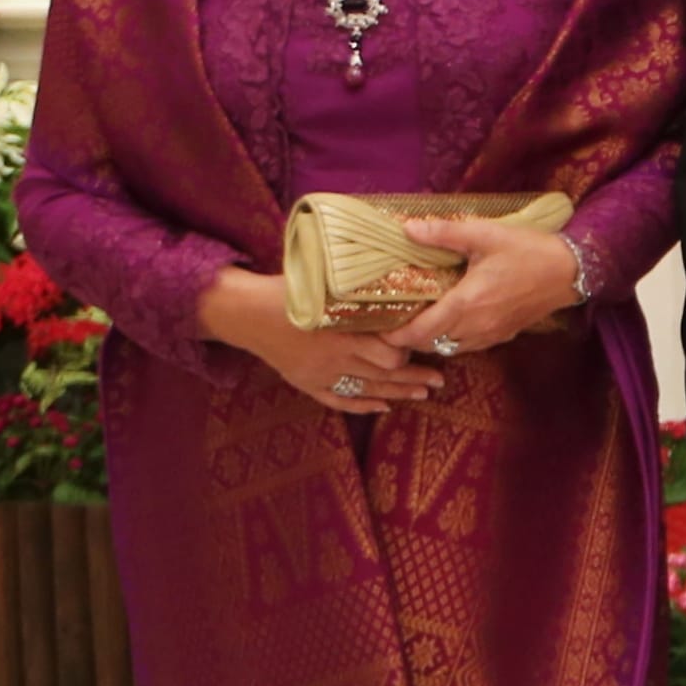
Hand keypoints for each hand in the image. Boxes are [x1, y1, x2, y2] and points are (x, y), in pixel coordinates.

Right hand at [198, 267, 441, 411]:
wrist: (246, 313)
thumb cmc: (287, 292)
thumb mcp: (324, 286)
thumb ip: (357, 292)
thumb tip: (395, 279)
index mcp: (340, 334)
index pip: (387, 354)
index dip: (408, 352)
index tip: (422, 343)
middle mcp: (333, 360)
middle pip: (384, 376)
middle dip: (415, 377)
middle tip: (439, 379)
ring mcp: (319, 375)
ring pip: (367, 391)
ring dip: (398, 393)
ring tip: (423, 394)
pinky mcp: (306, 384)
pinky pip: (339, 401)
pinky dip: (363, 405)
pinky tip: (383, 407)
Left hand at [396, 214, 584, 356]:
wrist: (571, 270)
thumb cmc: (528, 250)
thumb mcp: (485, 234)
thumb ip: (444, 233)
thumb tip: (407, 228)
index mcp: (466, 303)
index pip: (420, 332)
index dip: (395, 336)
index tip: (378, 330)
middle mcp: (475, 326)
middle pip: (430, 344)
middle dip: (408, 340)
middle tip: (393, 324)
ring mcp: (491, 334)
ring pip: (449, 348)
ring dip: (431, 341)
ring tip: (419, 324)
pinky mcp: (504, 335)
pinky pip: (469, 346)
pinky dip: (453, 340)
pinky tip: (452, 323)